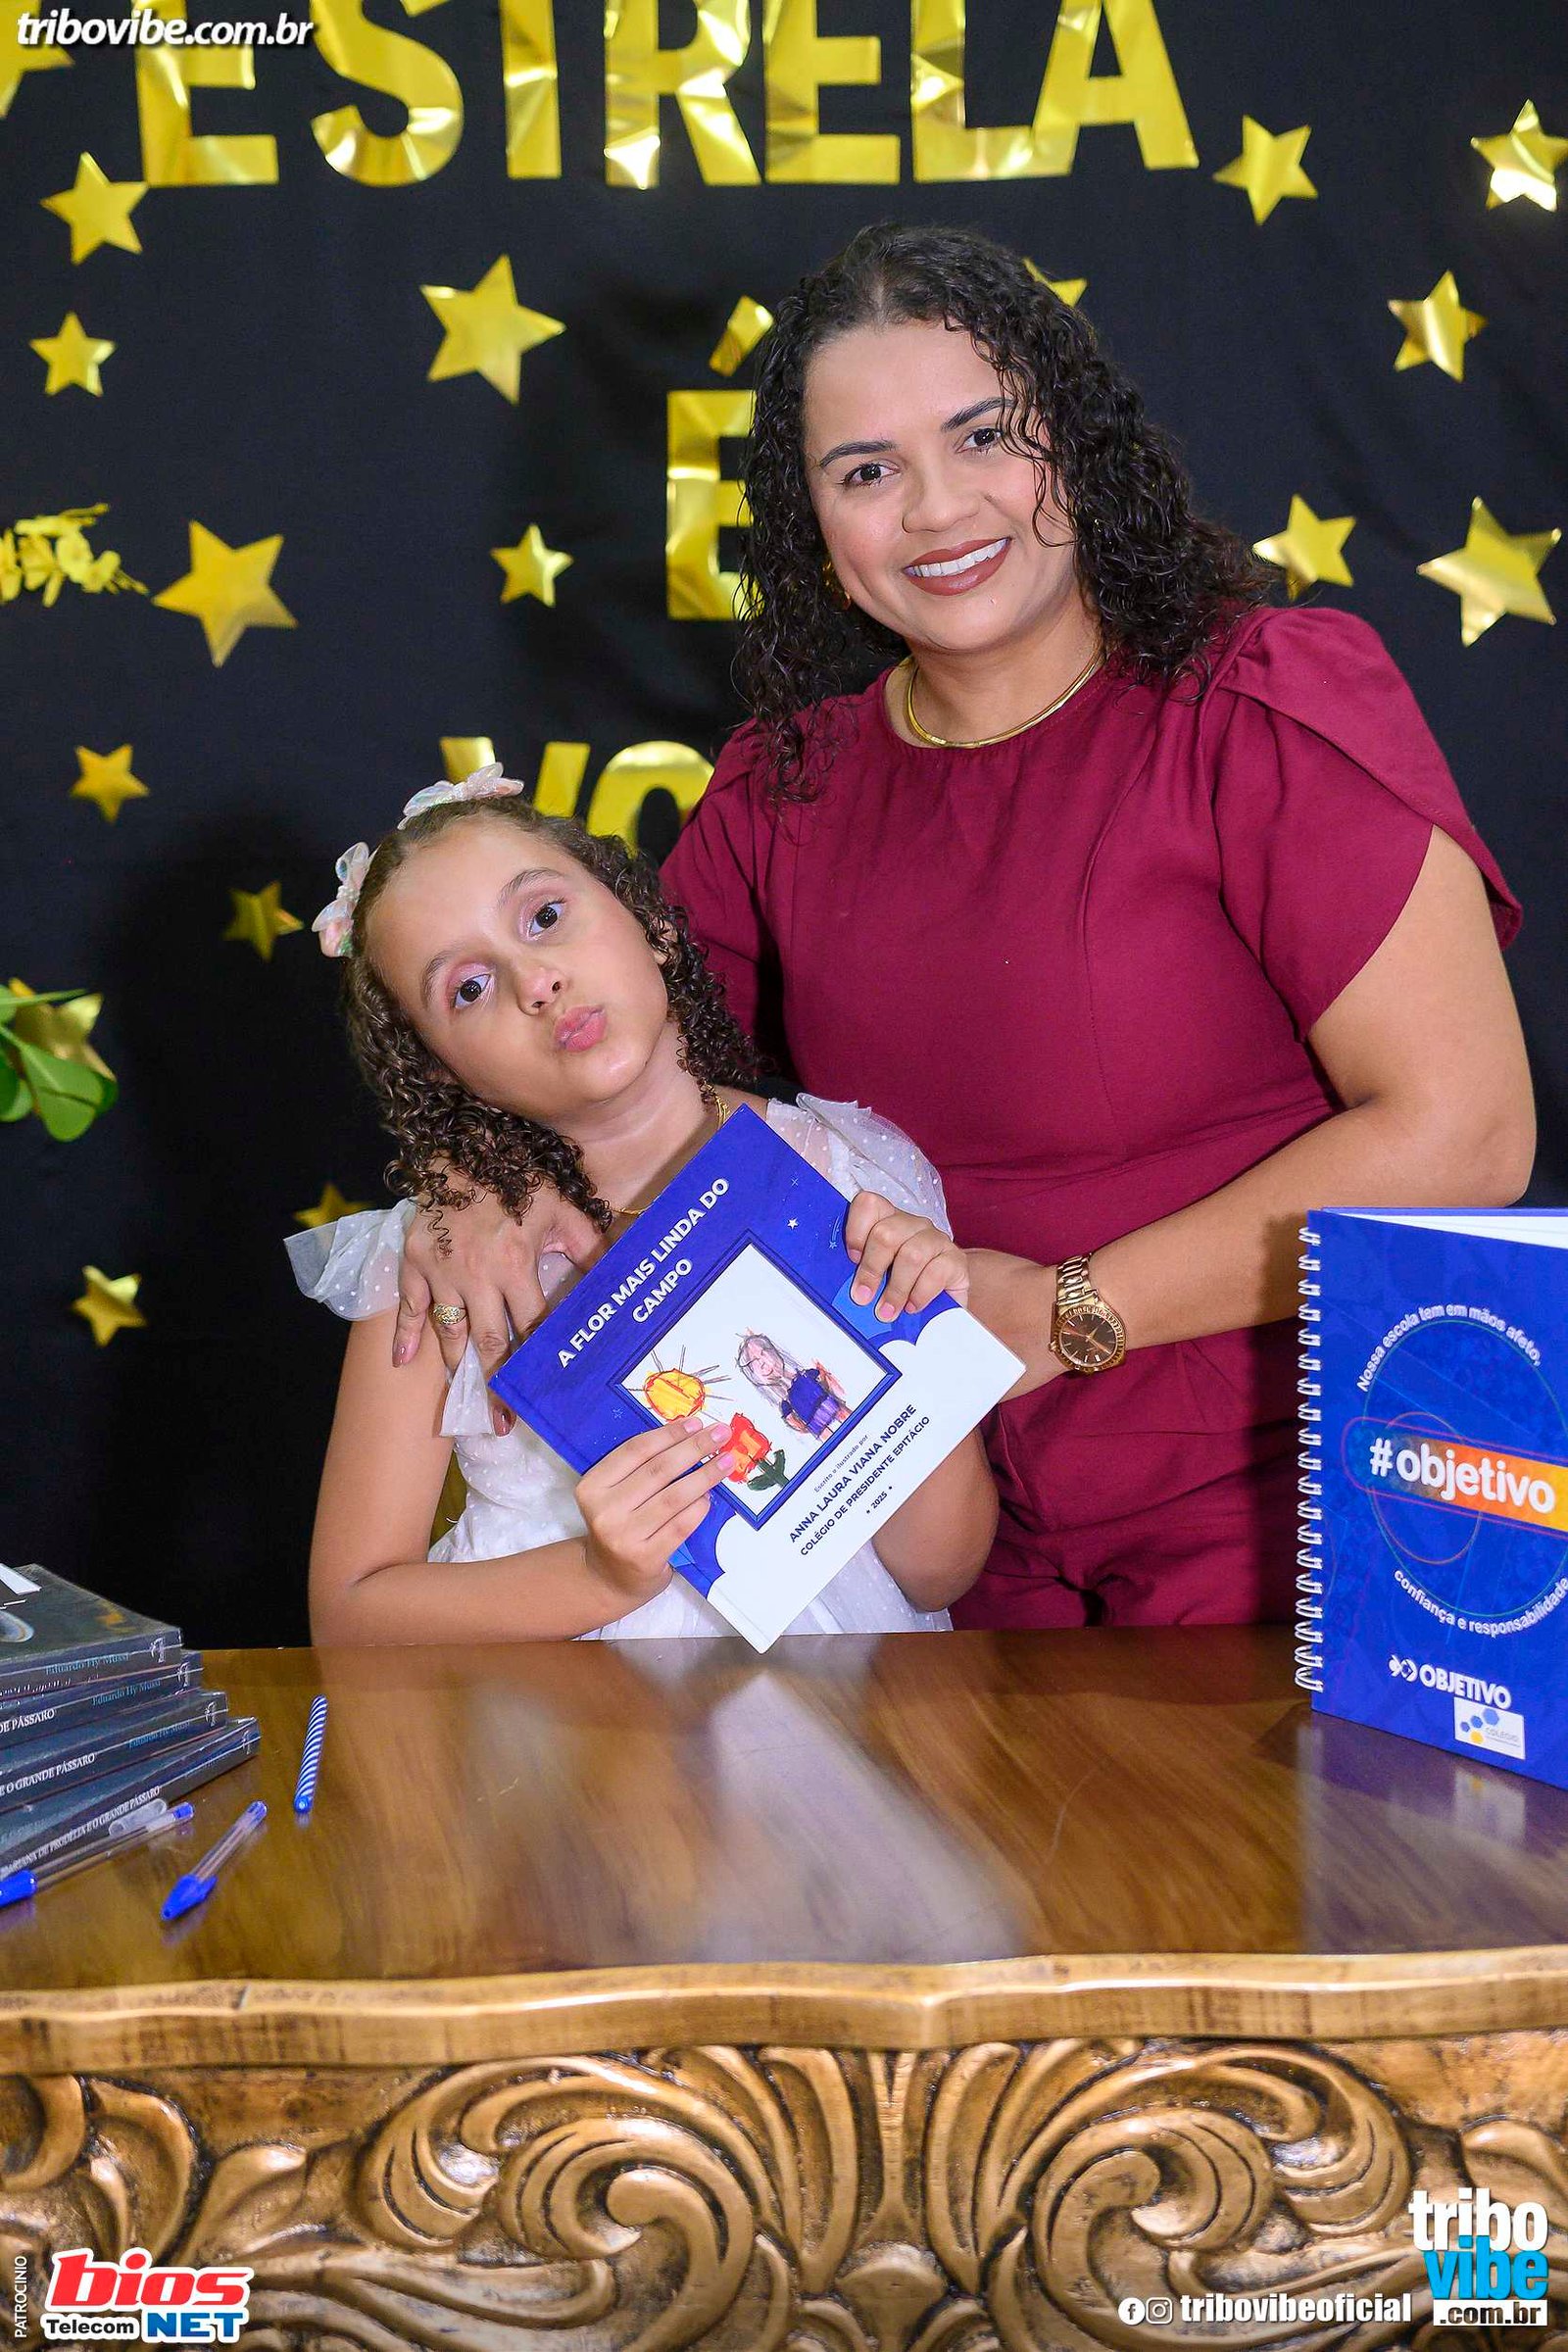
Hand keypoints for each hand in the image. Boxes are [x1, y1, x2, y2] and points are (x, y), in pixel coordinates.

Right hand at [397, 1182, 601, 1432]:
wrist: (461, 1148)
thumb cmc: (517, 1180)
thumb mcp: (562, 1210)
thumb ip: (589, 1248)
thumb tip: (618, 1280)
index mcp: (516, 1265)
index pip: (533, 1325)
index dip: (539, 1362)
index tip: (544, 1394)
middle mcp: (477, 1275)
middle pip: (491, 1343)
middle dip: (498, 1387)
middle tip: (502, 1424)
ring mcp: (441, 1272)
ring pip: (451, 1333)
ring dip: (459, 1370)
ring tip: (466, 1405)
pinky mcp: (414, 1262)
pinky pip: (410, 1306)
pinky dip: (406, 1336)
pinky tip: (404, 1365)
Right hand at [577, 1417, 734, 1605]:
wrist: (608, 1578)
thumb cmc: (619, 1527)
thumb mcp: (615, 1495)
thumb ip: (641, 1469)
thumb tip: (689, 1435)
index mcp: (592, 1487)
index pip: (636, 1451)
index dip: (669, 1434)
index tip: (697, 1422)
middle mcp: (604, 1511)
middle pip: (658, 1470)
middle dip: (694, 1448)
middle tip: (721, 1434)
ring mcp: (624, 1537)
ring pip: (674, 1497)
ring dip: (705, 1475)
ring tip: (726, 1462)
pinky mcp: (646, 1558)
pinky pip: (681, 1525)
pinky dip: (699, 1507)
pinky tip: (711, 1496)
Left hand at [844, 1192, 969, 1318]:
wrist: (943, 1302)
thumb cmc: (903, 1288)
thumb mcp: (878, 1278)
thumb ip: (861, 1275)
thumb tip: (848, 1290)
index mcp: (888, 1221)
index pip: (869, 1205)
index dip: (856, 1231)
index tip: (852, 1260)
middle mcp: (913, 1225)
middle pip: (886, 1234)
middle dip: (871, 1269)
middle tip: (863, 1298)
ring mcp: (937, 1239)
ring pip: (911, 1255)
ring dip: (895, 1288)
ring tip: (886, 1312)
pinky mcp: (956, 1260)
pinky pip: (936, 1272)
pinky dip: (920, 1294)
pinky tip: (913, 1307)